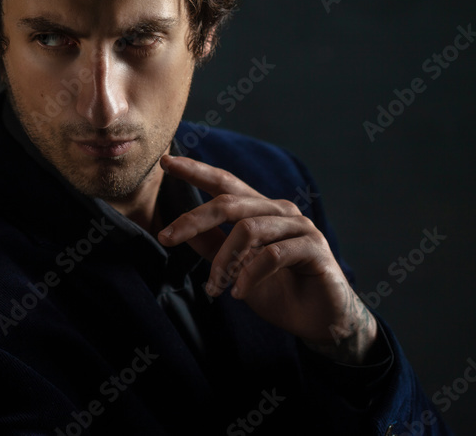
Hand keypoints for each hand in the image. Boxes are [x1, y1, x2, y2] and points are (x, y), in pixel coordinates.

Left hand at [156, 154, 376, 364]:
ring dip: (224, 261)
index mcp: (260, 210)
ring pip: (248, 229)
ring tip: (214, 287)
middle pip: (229, 202)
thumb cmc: (276, 291)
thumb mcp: (234, 267)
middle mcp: (280, 211)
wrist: (317, 322)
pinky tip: (238, 293)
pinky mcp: (315, 248)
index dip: (196, 170)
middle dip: (193, 219)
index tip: (166, 162)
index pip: (225, 182)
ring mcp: (300, 227)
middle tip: (166, 238)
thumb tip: (181, 228)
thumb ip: (212, 245)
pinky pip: (272, 255)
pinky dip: (249, 275)